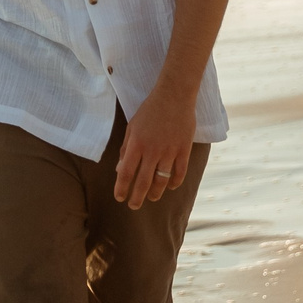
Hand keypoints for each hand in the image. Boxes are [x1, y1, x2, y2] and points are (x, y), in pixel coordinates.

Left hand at [112, 90, 195, 208]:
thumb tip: (119, 169)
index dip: (122, 188)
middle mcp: (152, 151)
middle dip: (137, 198)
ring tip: (152, 198)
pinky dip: (174, 183)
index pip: (125, 173)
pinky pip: (179, 173)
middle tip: (134, 206)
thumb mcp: (132, 127)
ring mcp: (169, 151)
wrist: (174, 96)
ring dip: (155, 193)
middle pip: (143, 182)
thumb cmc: (150, 110)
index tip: (119, 198)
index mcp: (136, 144)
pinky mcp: (184, 150)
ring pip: (162, 181)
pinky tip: (169, 187)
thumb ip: (126, 149)